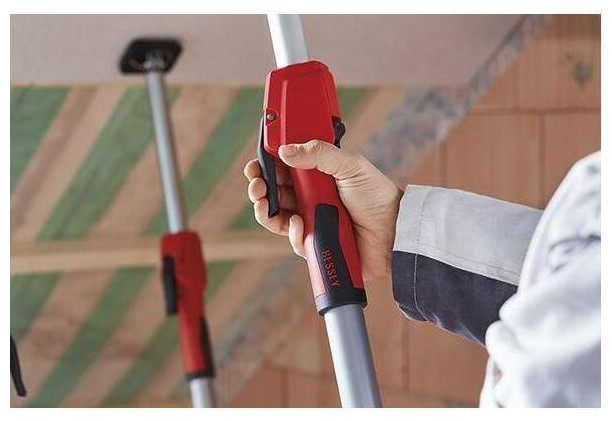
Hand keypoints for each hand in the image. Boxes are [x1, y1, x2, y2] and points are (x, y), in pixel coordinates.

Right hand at [243, 140, 402, 281]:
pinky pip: (292, 240)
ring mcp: (312, 222)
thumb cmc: (377, 196)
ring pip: (276, 218)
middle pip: (274, 193)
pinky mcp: (315, 244)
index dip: (266, 167)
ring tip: (265, 203)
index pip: (283, 169)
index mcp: (317, 177)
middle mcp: (311, 198)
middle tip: (257, 185)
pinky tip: (298, 223)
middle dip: (259, 188)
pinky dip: (290, 232)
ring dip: (265, 210)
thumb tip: (285, 150)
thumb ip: (319, 154)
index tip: (256, 164)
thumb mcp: (350, 166)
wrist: (395, 231)